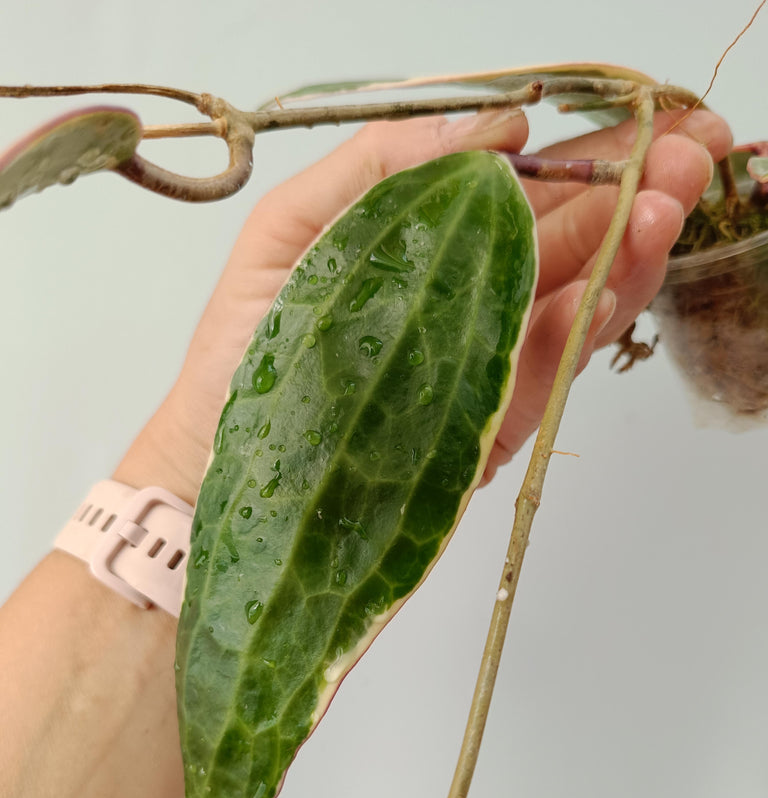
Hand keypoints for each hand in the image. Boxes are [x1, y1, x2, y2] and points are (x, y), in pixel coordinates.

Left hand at [117, 105, 731, 498]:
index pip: (516, 199)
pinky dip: (589, 319)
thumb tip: (491, 126)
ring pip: (572, 300)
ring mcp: (480, 367)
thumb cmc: (246, 349)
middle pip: (561, 245)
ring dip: (627, 249)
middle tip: (687, 154)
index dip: (579, 162)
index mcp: (424, 251)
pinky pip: (550, 366)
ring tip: (667, 200)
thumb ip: (380, 168)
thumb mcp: (293, 227)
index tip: (635, 130)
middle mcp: (460, 306)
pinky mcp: (486, 425)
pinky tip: (619, 270)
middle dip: (627, 195)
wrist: (218, 461)